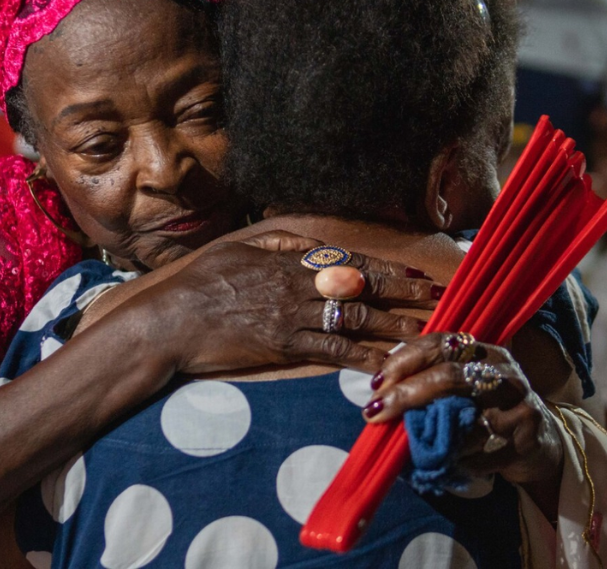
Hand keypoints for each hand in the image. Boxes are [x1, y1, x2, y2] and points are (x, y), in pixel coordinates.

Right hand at [141, 231, 440, 375]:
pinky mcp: (283, 347)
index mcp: (287, 259)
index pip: (348, 261)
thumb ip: (277, 241)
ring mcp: (292, 317)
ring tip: (423, 334)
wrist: (170, 322)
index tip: (414, 272)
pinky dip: (363, 358)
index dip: (385, 267)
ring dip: (393, 326)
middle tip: (436, 299)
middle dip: (404, 294)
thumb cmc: (198, 283)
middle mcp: (297, 285)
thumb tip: (312, 243)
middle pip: (362, 287)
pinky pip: (332, 352)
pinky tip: (386, 366)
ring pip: (354, 319)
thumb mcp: (237, 248)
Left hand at [364, 333, 562, 485]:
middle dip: (407, 393)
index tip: (377, 382)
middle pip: (450, 375)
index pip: (440, 342)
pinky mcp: (530, 434)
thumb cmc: (488, 413)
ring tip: (415, 446)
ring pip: (467, 417)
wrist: (539, 444)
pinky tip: (451, 463)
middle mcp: (503, 370)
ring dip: (435, 434)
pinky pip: (484, 450)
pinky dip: (461, 460)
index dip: (404, 359)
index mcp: (483, 352)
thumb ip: (429, 386)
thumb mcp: (462, 392)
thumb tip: (381, 395)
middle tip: (377, 412)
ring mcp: (520, 401)